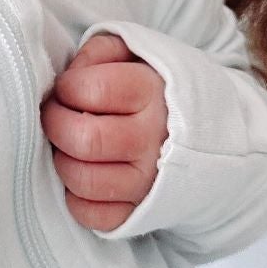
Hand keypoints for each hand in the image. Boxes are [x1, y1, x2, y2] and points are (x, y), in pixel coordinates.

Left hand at [41, 32, 167, 232]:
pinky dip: (76, 198)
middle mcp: (154, 140)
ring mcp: (149, 181)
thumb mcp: (135, 52)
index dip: (65, 88)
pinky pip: (94, 215)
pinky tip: (82, 175)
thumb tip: (68, 76)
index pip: (94, 90)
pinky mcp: (140, 212)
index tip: (65, 89)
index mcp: (153, 94)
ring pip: (85, 181)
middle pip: (85, 140)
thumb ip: (99, 52)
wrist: (212, 131)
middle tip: (55, 117)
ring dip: (62, 162)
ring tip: (67, 147)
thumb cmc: (157, 87)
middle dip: (55, 125)